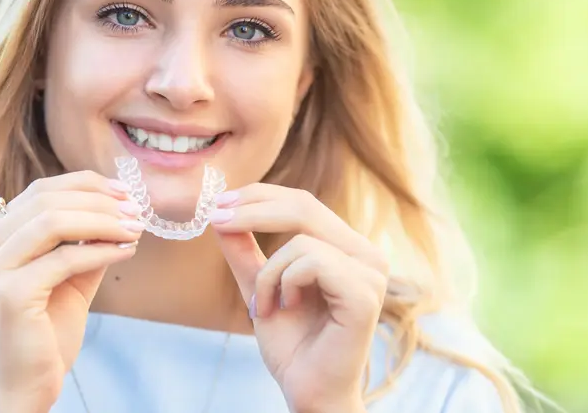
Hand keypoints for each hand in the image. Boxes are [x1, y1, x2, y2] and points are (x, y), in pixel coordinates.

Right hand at [0, 171, 143, 412]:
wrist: (22, 390)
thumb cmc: (44, 334)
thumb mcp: (67, 277)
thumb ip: (84, 242)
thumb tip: (121, 208)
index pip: (39, 191)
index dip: (85, 185)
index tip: (123, 191)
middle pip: (46, 200)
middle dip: (99, 201)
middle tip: (136, 209)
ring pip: (54, 222)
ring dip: (103, 221)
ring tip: (135, 228)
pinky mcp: (8, 294)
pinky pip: (65, 258)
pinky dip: (102, 250)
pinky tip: (126, 251)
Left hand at [210, 184, 387, 412]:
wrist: (308, 391)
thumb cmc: (292, 344)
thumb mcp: (259, 286)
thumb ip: (244, 251)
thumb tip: (220, 213)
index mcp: (346, 247)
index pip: (303, 202)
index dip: (260, 196)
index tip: (219, 203)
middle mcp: (365, 254)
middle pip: (304, 206)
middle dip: (253, 209)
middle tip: (218, 219)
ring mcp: (370, 273)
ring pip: (301, 239)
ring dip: (268, 273)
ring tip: (264, 306)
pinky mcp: (364, 294)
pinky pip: (311, 262)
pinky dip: (284, 283)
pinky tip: (286, 308)